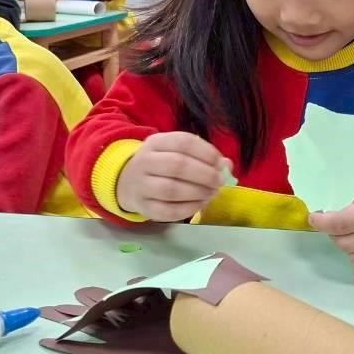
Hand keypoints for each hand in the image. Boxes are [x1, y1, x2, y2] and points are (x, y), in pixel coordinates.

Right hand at [115, 132, 229, 221]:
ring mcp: (141, 185)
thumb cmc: (160, 164)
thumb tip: (227, 165)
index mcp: (156, 142)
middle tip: (219, 182)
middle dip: (204, 174)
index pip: (184, 142)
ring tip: (211, 193)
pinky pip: (167, 211)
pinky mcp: (143, 207)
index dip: (207, 153)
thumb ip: (202, 156)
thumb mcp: (176, 152)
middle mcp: (145, 161)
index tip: (221, 163)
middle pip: (177, 165)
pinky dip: (188, 209)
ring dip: (198, 193)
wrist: (126, 181)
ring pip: (171, 189)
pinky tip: (200, 204)